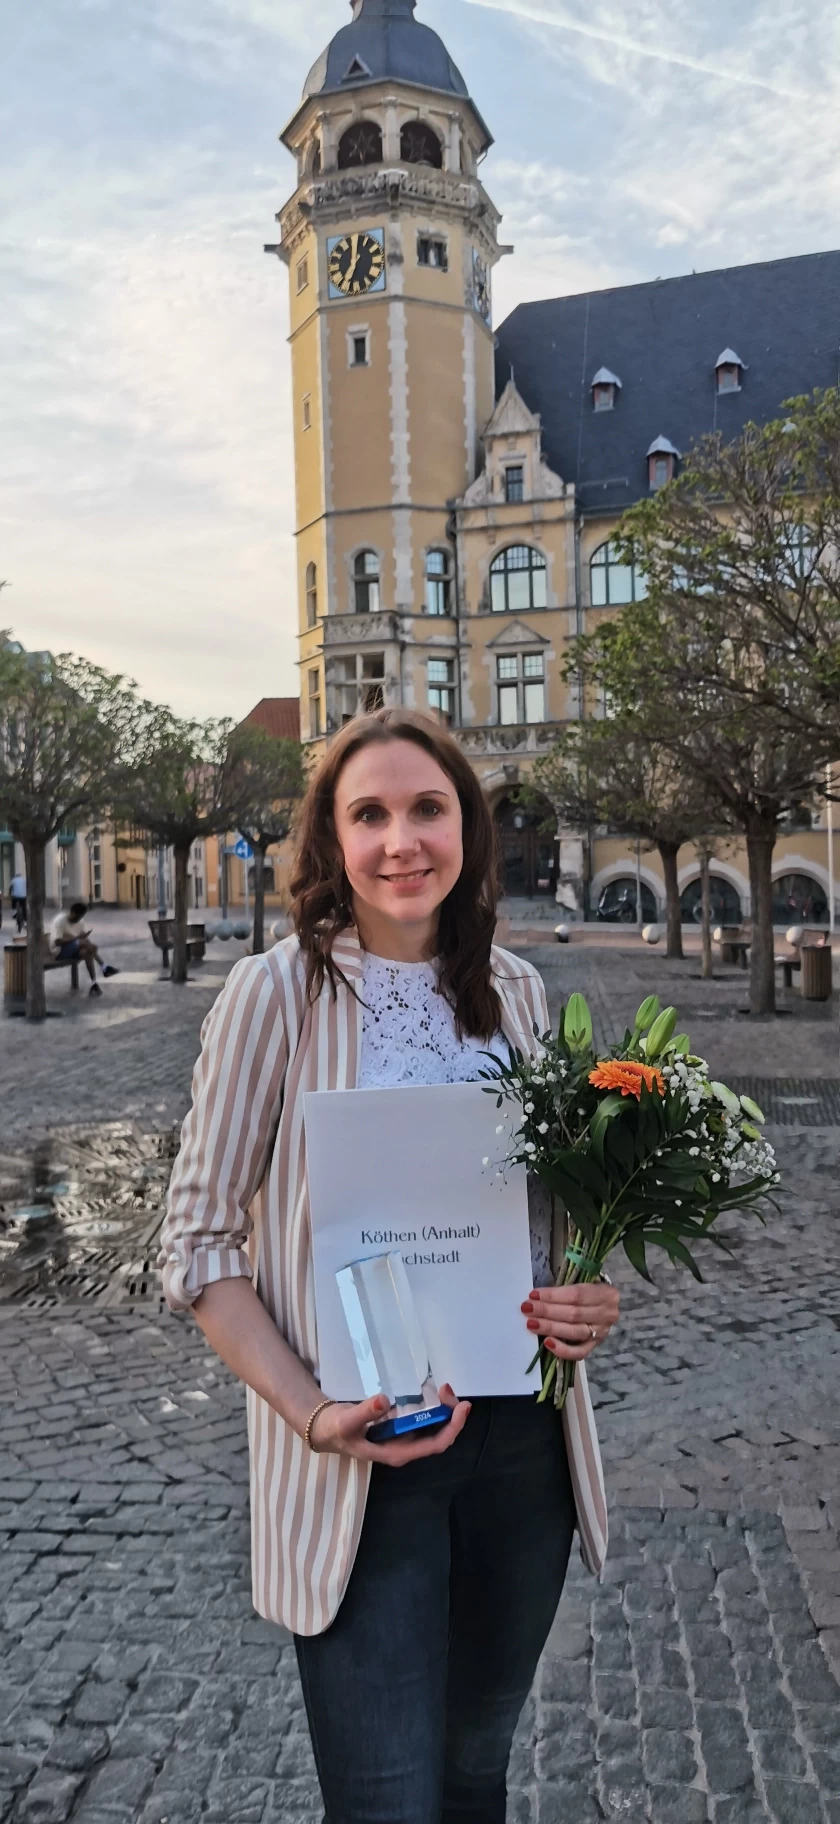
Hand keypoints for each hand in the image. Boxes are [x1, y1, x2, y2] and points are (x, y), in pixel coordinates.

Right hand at [308, 1383, 470, 1466]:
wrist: (325, 1429)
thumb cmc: (336, 1430)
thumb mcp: (347, 1422)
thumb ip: (365, 1412)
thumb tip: (384, 1400)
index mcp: (398, 1453)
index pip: (434, 1445)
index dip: (452, 1428)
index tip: (462, 1407)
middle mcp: (405, 1447)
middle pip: (439, 1435)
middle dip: (449, 1414)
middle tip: (447, 1389)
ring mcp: (403, 1438)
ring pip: (433, 1427)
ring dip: (443, 1409)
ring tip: (443, 1388)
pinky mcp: (399, 1427)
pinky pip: (423, 1419)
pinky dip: (431, 1406)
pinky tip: (431, 1392)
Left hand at [521, 1282, 620, 1362]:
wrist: (604, 1305)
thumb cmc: (588, 1292)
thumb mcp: (583, 1283)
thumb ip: (565, 1290)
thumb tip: (536, 1298)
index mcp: (606, 1293)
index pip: (576, 1294)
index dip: (553, 1295)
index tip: (533, 1295)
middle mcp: (607, 1314)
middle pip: (574, 1314)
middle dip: (547, 1311)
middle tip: (527, 1309)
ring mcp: (602, 1332)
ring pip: (574, 1332)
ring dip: (550, 1328)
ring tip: (531, 1324)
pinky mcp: (595, 1347)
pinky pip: (579, 1352)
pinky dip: (562, 1349)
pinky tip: (547, 1343)